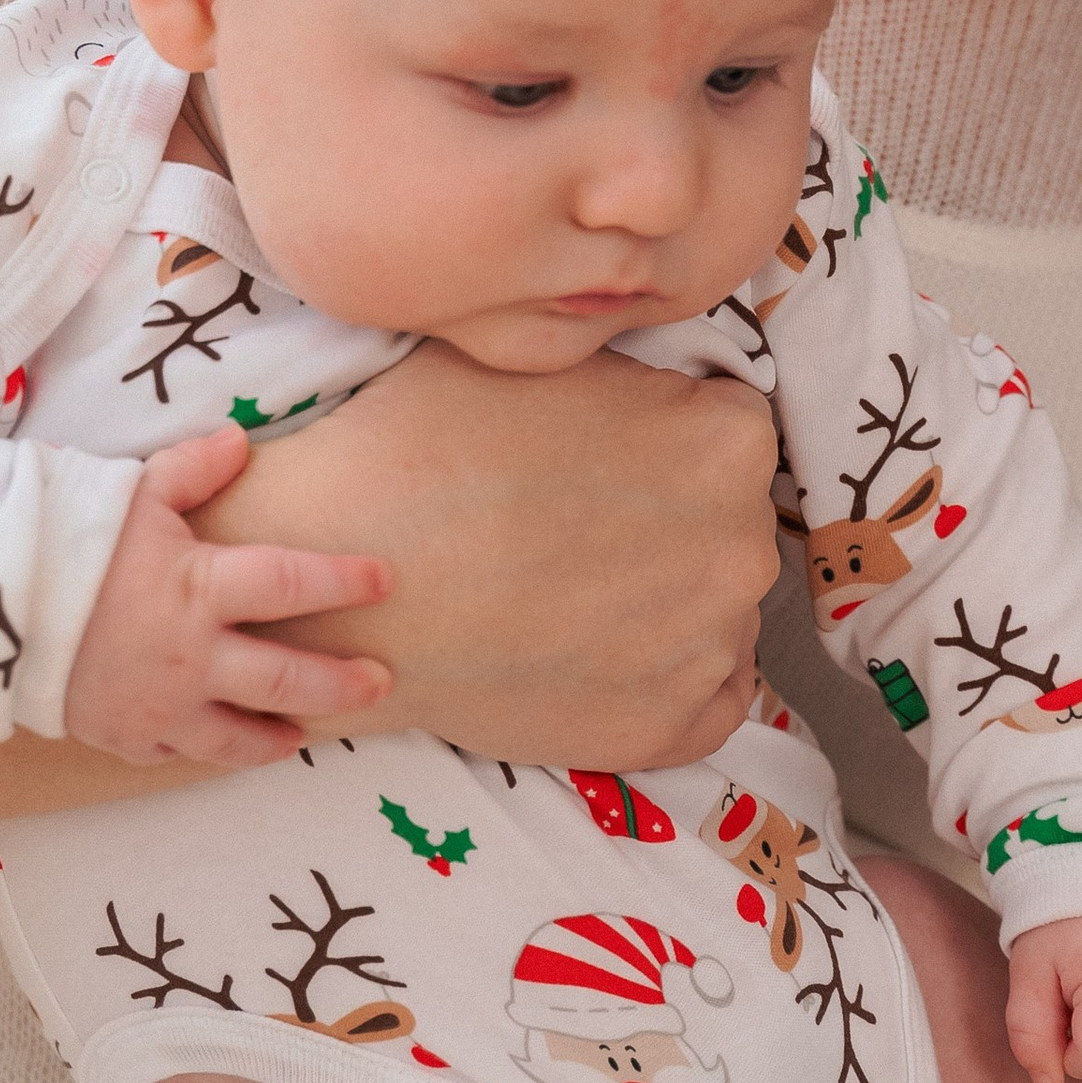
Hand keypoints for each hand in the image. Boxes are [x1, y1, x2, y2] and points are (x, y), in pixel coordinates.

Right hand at [63, 423, 392, 764]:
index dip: (344, 581)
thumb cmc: (63, 542)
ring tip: (309, 733)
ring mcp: (161, 707)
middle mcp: (192, 656)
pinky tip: (230, 744)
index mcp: (200, 587)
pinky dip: (210, 749)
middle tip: (380, 680)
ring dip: (282, 736)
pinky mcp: (128, 738)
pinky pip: (183, 753)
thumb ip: (192, 470)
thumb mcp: (131, 493)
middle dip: (340, 682)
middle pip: (287, 678)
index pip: (293, 583)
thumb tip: (240, 440)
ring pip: (241, 738)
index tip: (384, 580)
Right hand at [194, 342, 779, 768]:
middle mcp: (742, 546)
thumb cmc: (424, 448)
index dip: (657, 439)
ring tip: (564, 592)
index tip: (598, 457)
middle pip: (722, 522)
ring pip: (711, 609)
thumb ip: (628, 374)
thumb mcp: (540, 357)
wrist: (338, 575)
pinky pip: (708, 701)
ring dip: (661, 600)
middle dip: (665, 519)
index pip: (724, 431)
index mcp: (727, 440)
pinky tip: (599, 653)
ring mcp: (711, 644)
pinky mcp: (669, 726)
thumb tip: (646, 390)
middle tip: (568, 527)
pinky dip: (667, 680)